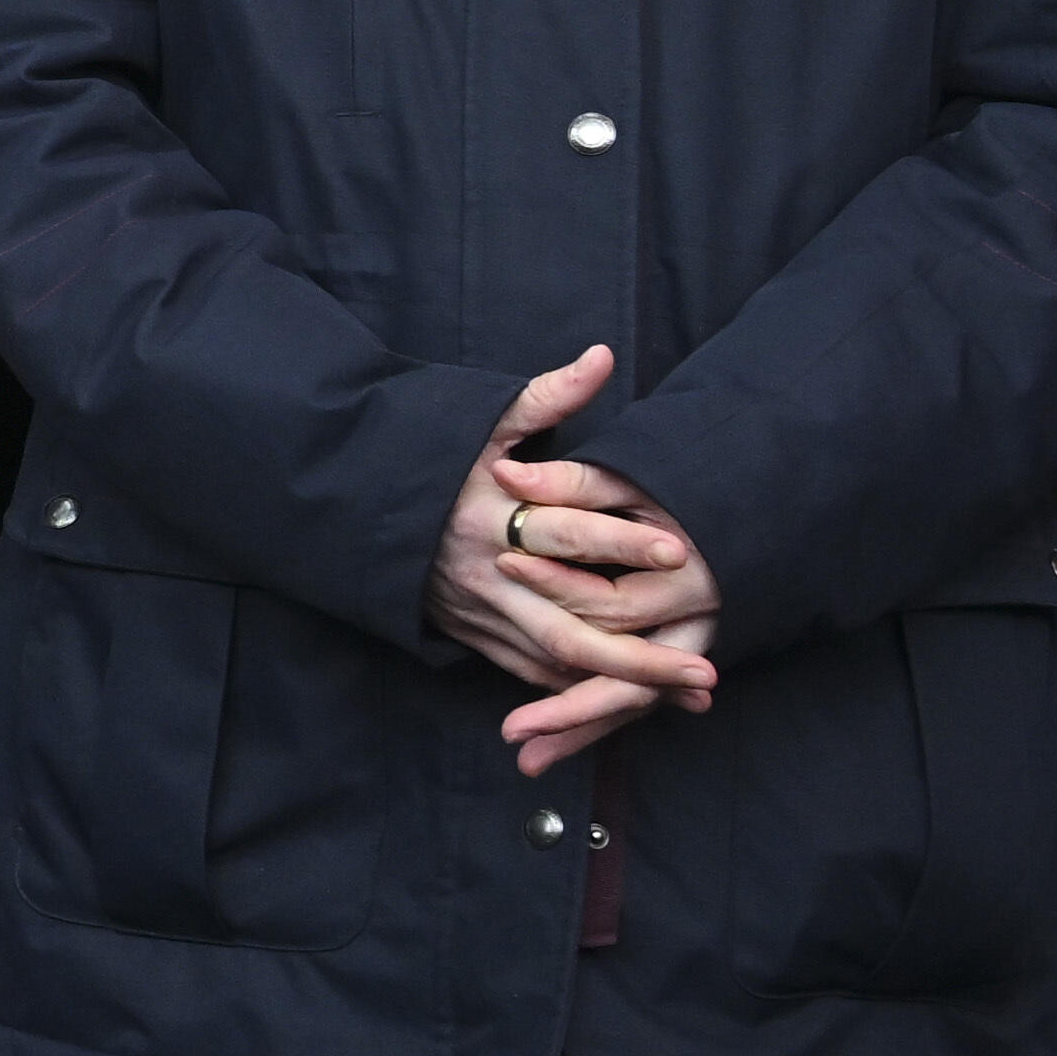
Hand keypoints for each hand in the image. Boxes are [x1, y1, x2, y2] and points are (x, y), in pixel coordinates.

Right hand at [425, 344, 723, 774]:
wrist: (349, 503)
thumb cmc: (426, 455)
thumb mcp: (479, 421)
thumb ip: (546, 397)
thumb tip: (603, 357)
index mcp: (491, 515)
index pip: (566, 534)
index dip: (623, 544)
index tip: (681, 552)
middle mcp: (486, 573)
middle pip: (570, 626)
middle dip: (641, 655)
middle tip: (706, 670)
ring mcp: (478, 611)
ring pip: (555, 662)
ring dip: (622, 685)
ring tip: (687, 695)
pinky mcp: (469, 634)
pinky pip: (530, 671)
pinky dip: (580, 688)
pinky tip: (630, 698)